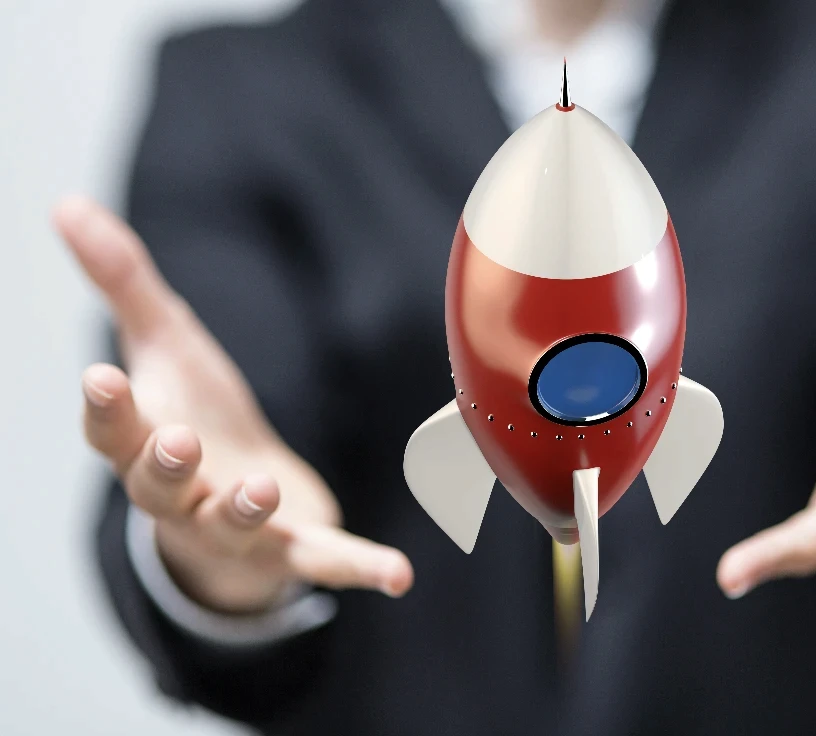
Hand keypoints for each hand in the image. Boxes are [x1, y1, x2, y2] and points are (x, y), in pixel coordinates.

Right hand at [56, 197, 413, 613]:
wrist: (239, 494)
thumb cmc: (194, 416)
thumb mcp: (165, 346)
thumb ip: (125, 282)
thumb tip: (68, 205)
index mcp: (148, 442)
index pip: (114, 431)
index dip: (106, 409)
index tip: (100, 376)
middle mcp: (182, 495)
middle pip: (161, 487)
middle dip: (168, 465)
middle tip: (180, 440)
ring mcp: (237, 528)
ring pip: (233, 526)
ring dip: (245, 510)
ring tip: (262, 487)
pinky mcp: (292, 547)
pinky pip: (323, 562)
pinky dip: (358, 568)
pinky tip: (399, 574)